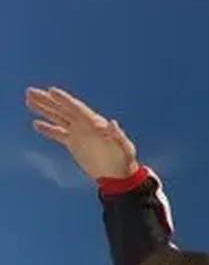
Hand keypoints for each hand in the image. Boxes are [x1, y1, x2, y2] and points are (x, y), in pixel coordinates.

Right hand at [25, 87, 139, 179]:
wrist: (119, 174)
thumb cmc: (125, 159)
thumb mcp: (124, 147)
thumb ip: (118, 135)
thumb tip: (112, 122)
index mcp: (96, 123)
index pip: (77, 108)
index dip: (65, 99)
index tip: (51, 91)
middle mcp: (85, 125)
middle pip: (64, 109)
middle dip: (48, 101)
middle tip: (30, 91)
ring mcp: (79, 133)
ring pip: (58, 118)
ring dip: (44, 110)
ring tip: (29, 100)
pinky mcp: (74, 144)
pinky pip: (58, 134)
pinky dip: (48, 129)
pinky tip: (36, 124)